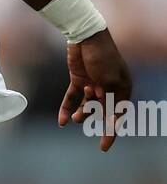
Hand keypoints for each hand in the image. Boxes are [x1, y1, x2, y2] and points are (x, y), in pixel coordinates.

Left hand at [57, 29, 131, 151]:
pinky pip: (72, 99)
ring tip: (75, 117)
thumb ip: (108, 100)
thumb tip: (110, 118)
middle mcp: (108, 87)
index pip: (118, 114)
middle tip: (87, 125)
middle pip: (102, 111)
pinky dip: (67, 109)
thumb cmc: (102, 57)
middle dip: (94, 119)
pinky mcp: (78, 81)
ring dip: (81, 114)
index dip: (111, 131)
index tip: (104, 147)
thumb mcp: (108, 80)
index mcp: (122, 87)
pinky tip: (62, 121)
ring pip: (86, 106)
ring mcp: (92, 84)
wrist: (85, 37)